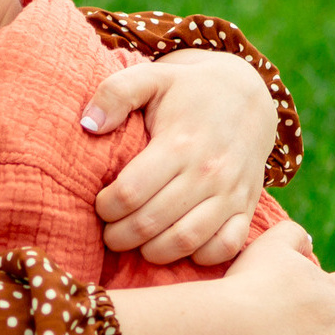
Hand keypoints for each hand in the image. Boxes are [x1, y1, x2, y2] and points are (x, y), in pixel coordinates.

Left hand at [87, 50, 277, 265]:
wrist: (246, 96)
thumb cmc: (187, 91)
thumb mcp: (151, 78)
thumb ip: (115, 93)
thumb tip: (87, 125)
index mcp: (179, 143)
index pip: (130, 192)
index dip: (105, 207)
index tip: (100, 204)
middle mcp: (208, 171)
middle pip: (151, 223)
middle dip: (119, 236)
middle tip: (109, 233)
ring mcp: (231, 192)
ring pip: (185, 241)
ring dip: (152, 252)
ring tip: (137, 243)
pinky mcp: (247, 206)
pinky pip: (225, 247)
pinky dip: (199, 256)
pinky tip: (177, 245)